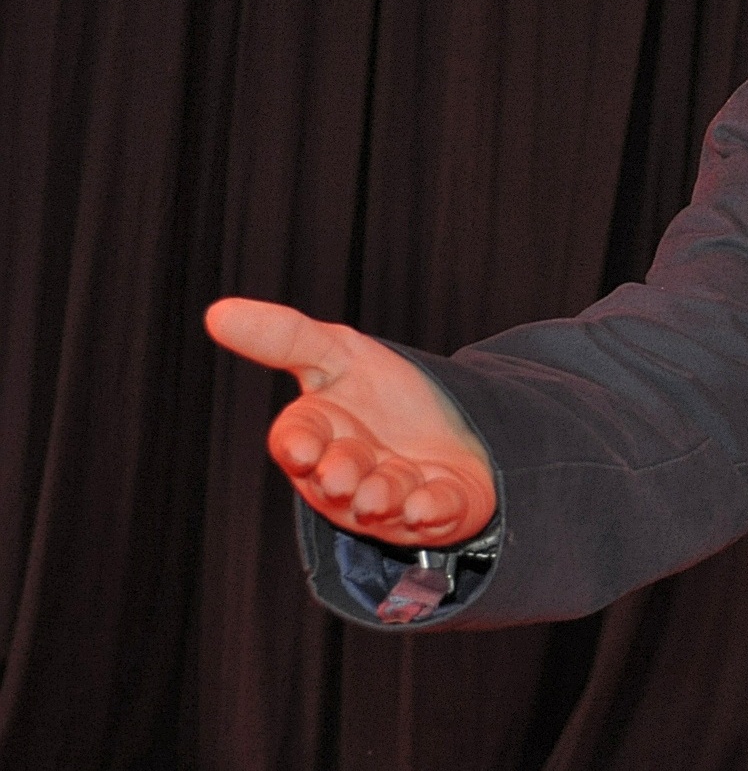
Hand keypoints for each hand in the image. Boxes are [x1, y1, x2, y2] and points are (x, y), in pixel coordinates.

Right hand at [206, 297, 497, 546]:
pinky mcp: (442, 508)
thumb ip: (284, 337)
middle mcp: (349, 476)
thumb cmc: (382, 394)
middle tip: (343, 474)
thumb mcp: (338, 354)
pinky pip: (435, 513)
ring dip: (383, 495)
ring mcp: (393, 498)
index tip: (302, 446)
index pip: (296, 440)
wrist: (454, 422)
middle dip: (341, 475)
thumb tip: (216, 312)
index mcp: (318, 438)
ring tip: (385, 493)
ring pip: (382, 501)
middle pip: (337, 479)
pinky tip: (426, 505)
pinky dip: (430, 510)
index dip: (299, 444)